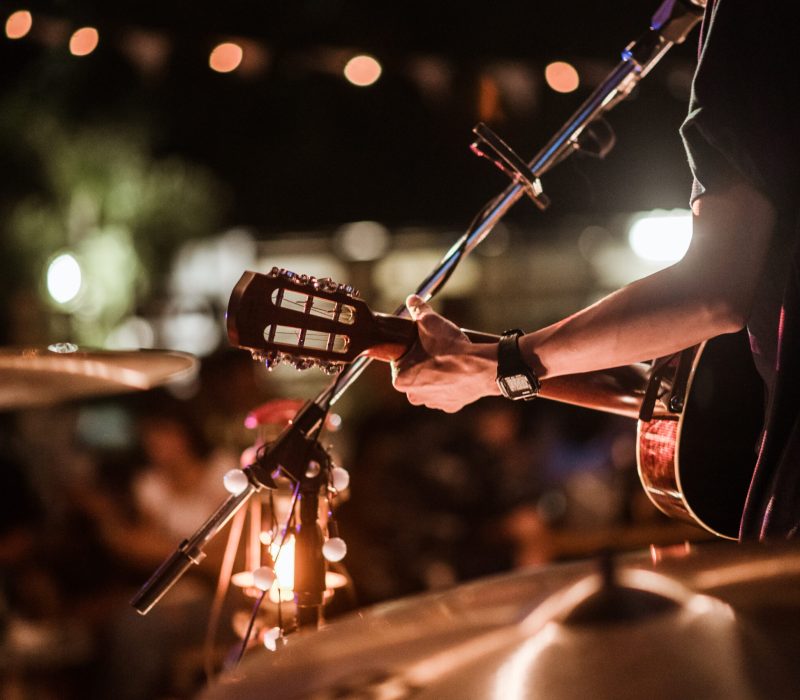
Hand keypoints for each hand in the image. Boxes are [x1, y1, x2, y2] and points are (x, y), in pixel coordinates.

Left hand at [391, 295, 499, 411]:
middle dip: (423, 363)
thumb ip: (418, 309)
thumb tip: (412, 300)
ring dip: (437, 375)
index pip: (400, 362)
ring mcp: (433, 402)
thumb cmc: (450, 348)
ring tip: (448, 360)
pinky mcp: (451, 406)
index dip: (411, 350)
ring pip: (431, 385)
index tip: (421, 344)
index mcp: (400, 380)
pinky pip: (447, 393)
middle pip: (414, 375)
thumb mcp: (430, 322)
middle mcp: (414, 396)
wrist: (480, 367)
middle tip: (436, 350)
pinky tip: (458, 372)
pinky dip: (452, 383)